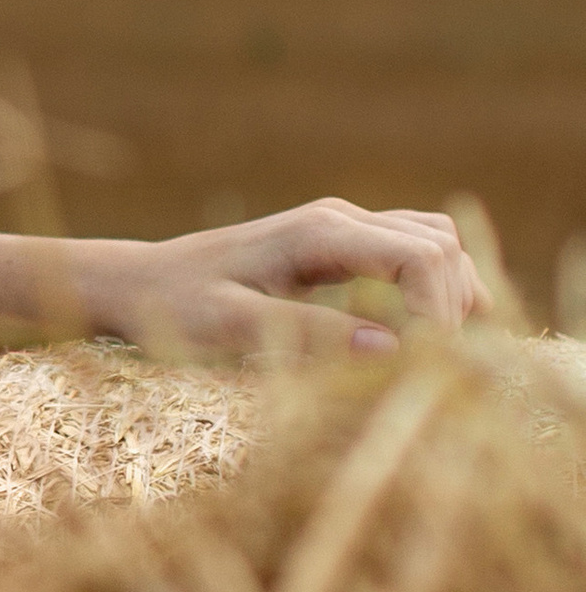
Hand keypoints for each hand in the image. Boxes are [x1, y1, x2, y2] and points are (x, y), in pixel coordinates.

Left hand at [75, 201, 482, 358]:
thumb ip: (310, 335)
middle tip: (433, 371)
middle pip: (441, 248)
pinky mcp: (340, 245)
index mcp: (321, 233)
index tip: (425, 368)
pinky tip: (413, 340)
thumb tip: (392, 350)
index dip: (441, 313)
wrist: (139, 283)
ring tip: (430, 359)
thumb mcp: (232, 328)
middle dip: (452, 309)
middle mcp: (340, 219)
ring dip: (448, 298)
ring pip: (435, 247)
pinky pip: (411, 255)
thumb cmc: (174, 308)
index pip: (423, 258)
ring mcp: (343, 228)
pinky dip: (429, 292)